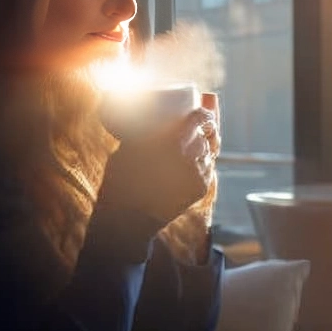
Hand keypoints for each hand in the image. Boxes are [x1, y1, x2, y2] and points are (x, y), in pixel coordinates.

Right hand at [100, 106, 218, 226]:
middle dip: (202, 133)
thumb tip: (154, 121)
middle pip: (206, 136)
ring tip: (190, 150)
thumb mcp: (129, 147)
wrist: (129, 217)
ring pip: (208, 153)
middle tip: (194, 132)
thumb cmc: (123, 178)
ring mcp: (198, 173)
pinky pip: (207, 170)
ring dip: (202, 149)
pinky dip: (202, 165)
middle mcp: (190, 156)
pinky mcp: (201, 188)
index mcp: (174, 141)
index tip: (205, 113)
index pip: (200, 119)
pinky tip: (192, 166)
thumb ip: (146, 133)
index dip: (206, 113)